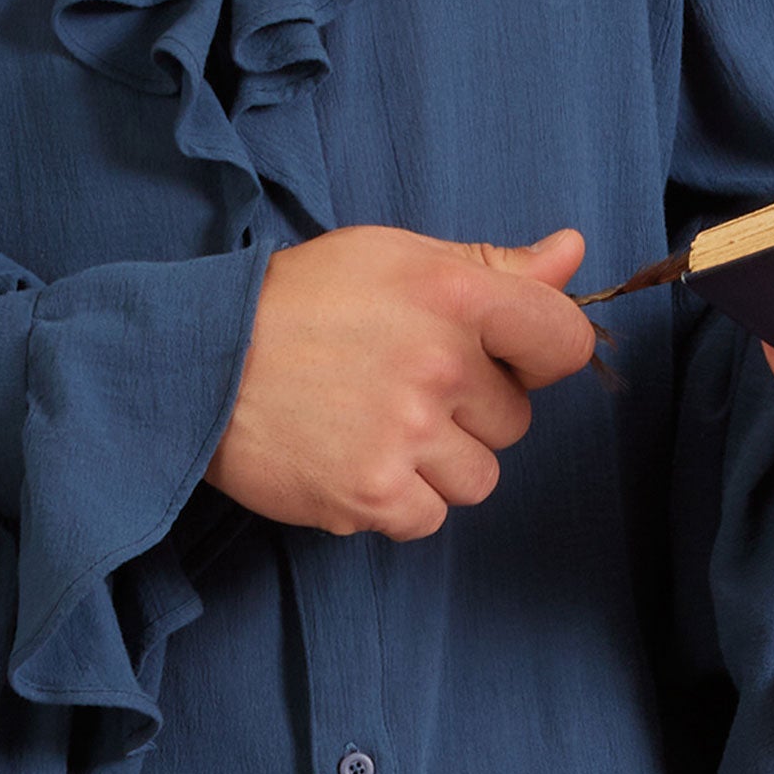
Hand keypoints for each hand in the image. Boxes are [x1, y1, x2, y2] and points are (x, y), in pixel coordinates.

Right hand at [207, 224, 598, 540]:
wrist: (200, 360)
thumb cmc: (301, 300)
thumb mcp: (396, 257)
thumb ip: (492, 264)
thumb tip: (574, 255)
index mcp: (454, 293)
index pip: (562, 338)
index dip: (541, 354)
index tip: (503, 357)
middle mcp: (439, 363)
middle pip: (515, 419)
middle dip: (470, 411)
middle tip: (401, 384)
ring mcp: (406, 434)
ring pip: (479, 476)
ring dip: (439, 463)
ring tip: (377, 425)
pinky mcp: (371, 494)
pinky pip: (430, 518)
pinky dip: (398, 501)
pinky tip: (356, 459)